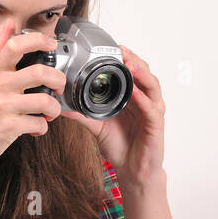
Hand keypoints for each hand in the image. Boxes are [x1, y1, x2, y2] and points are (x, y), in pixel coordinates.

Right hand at [0, 19, 66, 169]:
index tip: (52, 44)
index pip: (16, 46)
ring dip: (54, 108)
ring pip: (44, 101)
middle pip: (39, 72)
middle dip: (58, 79)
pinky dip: (43, 127)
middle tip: (59, 86)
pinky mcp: (7, 127)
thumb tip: (10, 24)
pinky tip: (37, 127)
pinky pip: (37, 124)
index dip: (38, 40)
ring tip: (51, 111)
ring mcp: (3, 107)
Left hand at [60, 46, 165, 188]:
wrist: (132, 171)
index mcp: (132, 97)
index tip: (112, 47)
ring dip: (141, 73)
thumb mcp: (97, 126)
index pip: (132, 71)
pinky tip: (135, 92)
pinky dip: (143, 99)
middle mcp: (145, 101)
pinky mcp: (156, 126)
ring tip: (130, 63)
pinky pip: (151, 109)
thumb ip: (82, 114)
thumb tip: (62, 106)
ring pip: (151, 86)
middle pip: (144, 73)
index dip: (125, 58)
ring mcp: (152, 112)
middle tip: (120, 49)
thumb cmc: (120, 147)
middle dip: (133, 59)